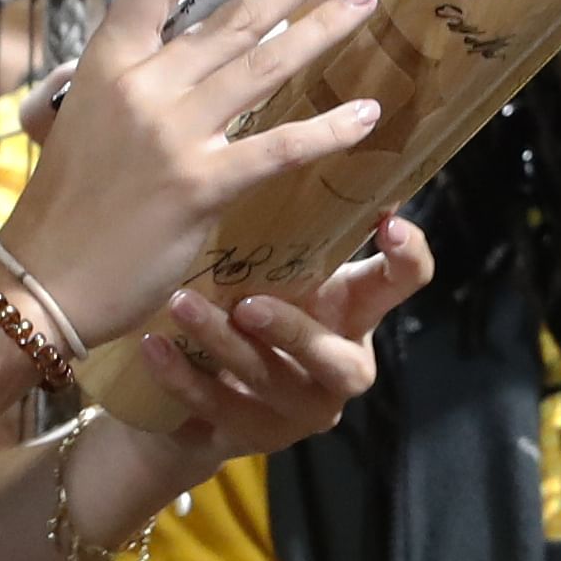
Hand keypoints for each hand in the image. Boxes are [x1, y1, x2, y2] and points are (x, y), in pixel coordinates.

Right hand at [0, 0, 382, 344]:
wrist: (43, 280)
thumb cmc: (65, 204)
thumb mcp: (76, 117)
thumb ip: (124, 80)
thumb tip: (178, 53)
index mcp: (107, 60)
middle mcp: (143, 85)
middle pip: (234, 9)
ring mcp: (174, 133)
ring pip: (266, 62)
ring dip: (325, 26)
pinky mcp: (201, 186)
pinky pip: (278, 146)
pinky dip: (327, 129)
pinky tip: (366, 115)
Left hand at [136, 214, 432, 462]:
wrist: (201, 396)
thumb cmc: (251, 304)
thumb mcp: (281, 264)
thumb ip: (300, 220)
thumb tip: (302, 124)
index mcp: (357, 313)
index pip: (404, 284)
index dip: (408, 257)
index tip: (390, 220)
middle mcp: (338, 365)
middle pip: (336, 359)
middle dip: (292, 331)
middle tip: (249, 303)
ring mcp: (294, 410)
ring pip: (265, 381)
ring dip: (220, 343)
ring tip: (180, 305)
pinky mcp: (245, 435)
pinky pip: (212, 407)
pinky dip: (180, 375)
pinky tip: (152, 345)